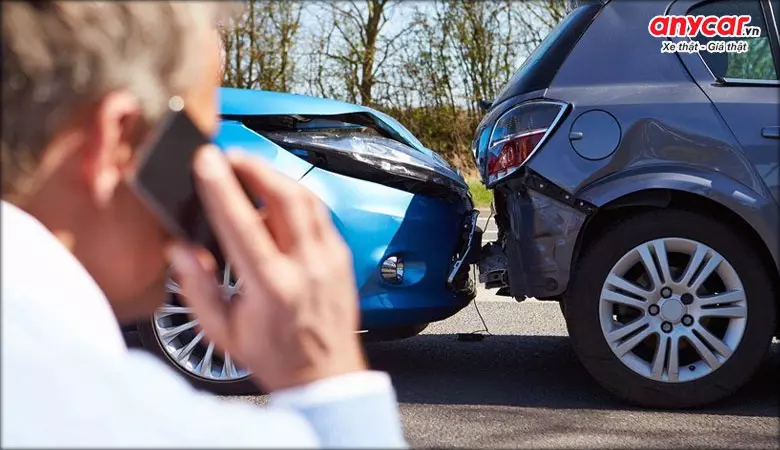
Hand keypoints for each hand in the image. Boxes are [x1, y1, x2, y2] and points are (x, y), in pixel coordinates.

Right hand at [166, 145, 366, 391]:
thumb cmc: (275, 357)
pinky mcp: (342, 256)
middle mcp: (306, 267)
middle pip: (285, 197)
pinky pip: (320, 213)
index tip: (205, 160)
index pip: (243, 223)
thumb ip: (197, 288)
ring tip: (250, 170)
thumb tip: (179, 249)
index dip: (221, 187)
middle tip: (229, 156)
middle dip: (254, 166)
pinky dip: (296, 197)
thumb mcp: (223, 332)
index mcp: (272, 287)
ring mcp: (330, 259)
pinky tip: (277, 198)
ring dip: (276, 176)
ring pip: (307, 199)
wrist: (325, 376)